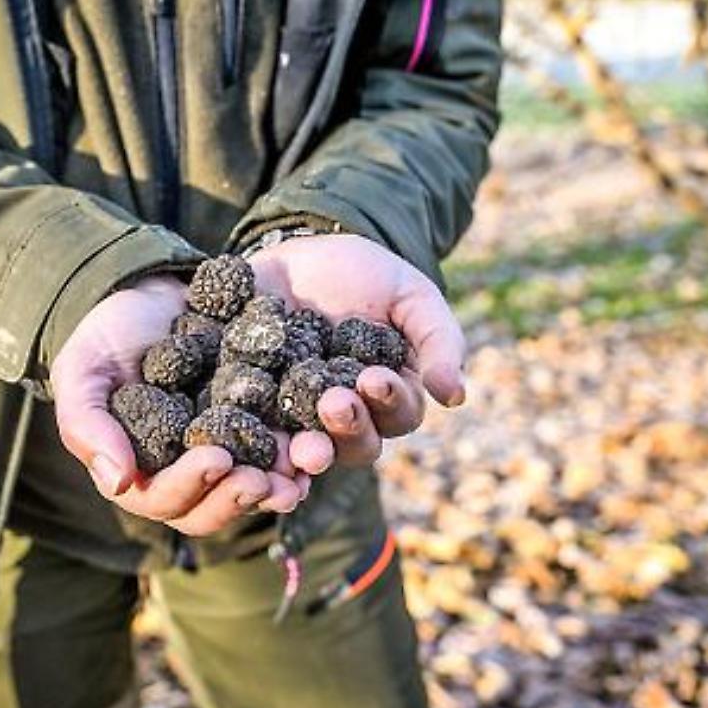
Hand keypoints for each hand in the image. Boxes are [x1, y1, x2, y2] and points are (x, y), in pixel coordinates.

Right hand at [51, 275, 306, 535]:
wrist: (153, 295)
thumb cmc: (106, 336)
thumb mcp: (83, 370)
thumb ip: (87, 424)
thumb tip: (117, 482)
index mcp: (141, 472)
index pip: (163, 499)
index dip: (190, 485)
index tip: (216, 457)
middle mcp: (184, 475)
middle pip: (212, 509)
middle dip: (238, 497)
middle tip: (264, 479)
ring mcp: (226, 455)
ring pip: (251, 490)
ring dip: (277, 488)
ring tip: (300, 472)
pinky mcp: (259, 430)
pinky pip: (282, 454)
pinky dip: (300, 454)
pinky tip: (320, 443)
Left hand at [248, 234, 466, 472]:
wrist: (294, 254)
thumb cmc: (363, 275)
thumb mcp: (409, 295)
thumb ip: (438, 340)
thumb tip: (455, 397)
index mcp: (388, 397)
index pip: (399, 414)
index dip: (390, 401)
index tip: (375, 379)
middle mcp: (346, 418)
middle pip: (356, 444)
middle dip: (348, 427)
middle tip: (335, 404)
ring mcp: (297, 419)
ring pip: (309, 452)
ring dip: (307, 453)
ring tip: (301, 445)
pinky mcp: (253, 410)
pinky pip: (256, 440)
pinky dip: (256, 451)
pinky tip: (252, 447)